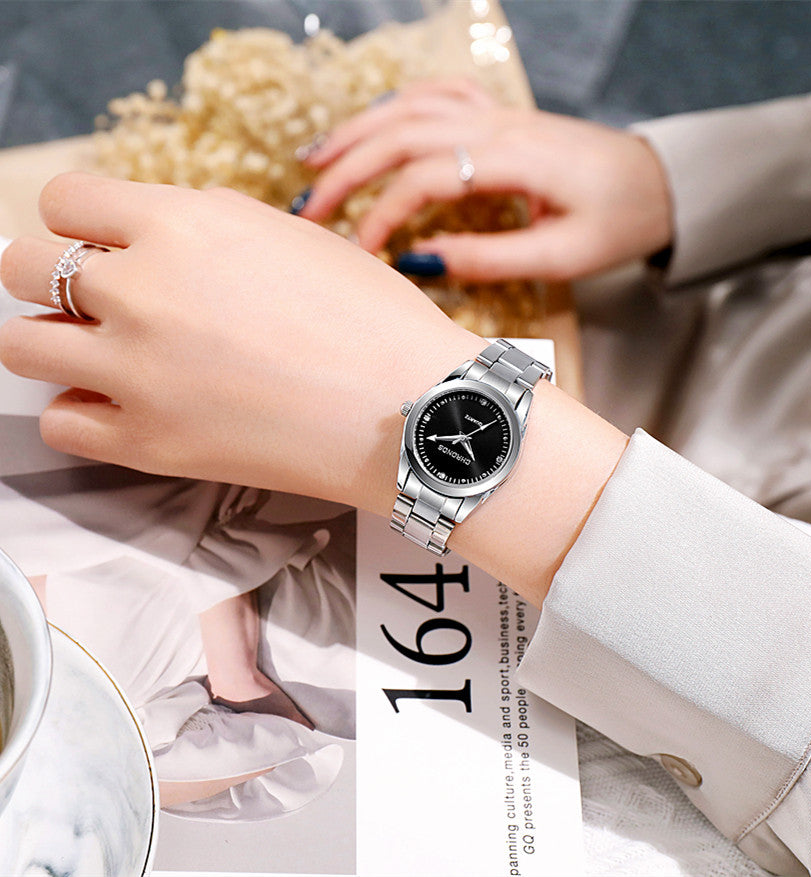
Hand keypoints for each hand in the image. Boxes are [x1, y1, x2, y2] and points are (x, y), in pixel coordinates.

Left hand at [0, 172, 627, 606]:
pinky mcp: (149, 445)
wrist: (413, 410)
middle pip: (23, 266)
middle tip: (100, 300)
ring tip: (108, 354)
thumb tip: (154, 229)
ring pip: (21, 345)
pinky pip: (60, 422)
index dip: (85, 222)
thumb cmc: (373, 321)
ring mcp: (138, 373)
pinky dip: (83, 410)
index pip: (67, 201)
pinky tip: (128, 405)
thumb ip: (205, 222)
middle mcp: (144, 292)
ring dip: (56, 342)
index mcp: (183, 224)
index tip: (106, 244)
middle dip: (55, 277)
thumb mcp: (294, 237)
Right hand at [300, 78, 672, 281]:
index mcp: (514, 159)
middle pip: (402, 133)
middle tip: (309, 208)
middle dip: (348, 170)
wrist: (659, 182)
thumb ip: (490, 258)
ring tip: (315, 160)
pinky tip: (374, 123)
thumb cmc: (618, 220)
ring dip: (359, 132)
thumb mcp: (562, 255)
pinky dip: (397, 106)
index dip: (384, 215)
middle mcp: (498, 124)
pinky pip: (438, 94)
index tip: (361, 255)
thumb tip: (421, 262)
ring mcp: (499, 113)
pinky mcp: (502, 115)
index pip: (426, 176)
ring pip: (412, 107)